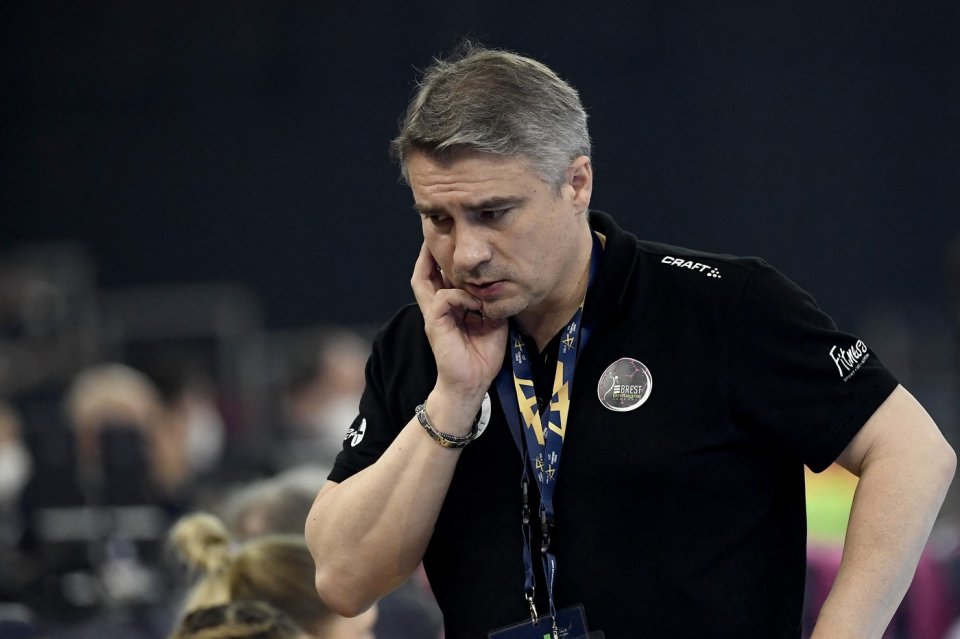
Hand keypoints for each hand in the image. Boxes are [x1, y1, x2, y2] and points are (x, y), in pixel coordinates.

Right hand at [411, 242, 506, 416]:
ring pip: (424, 280)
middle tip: (437, 231)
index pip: (439, 275)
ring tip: (441, 248)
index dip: (441, 258)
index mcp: (449, 306)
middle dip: (428, 251)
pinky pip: (444, 298)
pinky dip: (461, 295)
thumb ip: (490, 301)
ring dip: (435, 263)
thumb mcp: (492, 320)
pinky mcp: (435, 324)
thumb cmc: (483, 355)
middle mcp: (437, 307)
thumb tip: (499, 281)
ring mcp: (434, 315)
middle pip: (423, 272)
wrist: (472, 383)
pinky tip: (476, 302)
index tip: (453, 239)